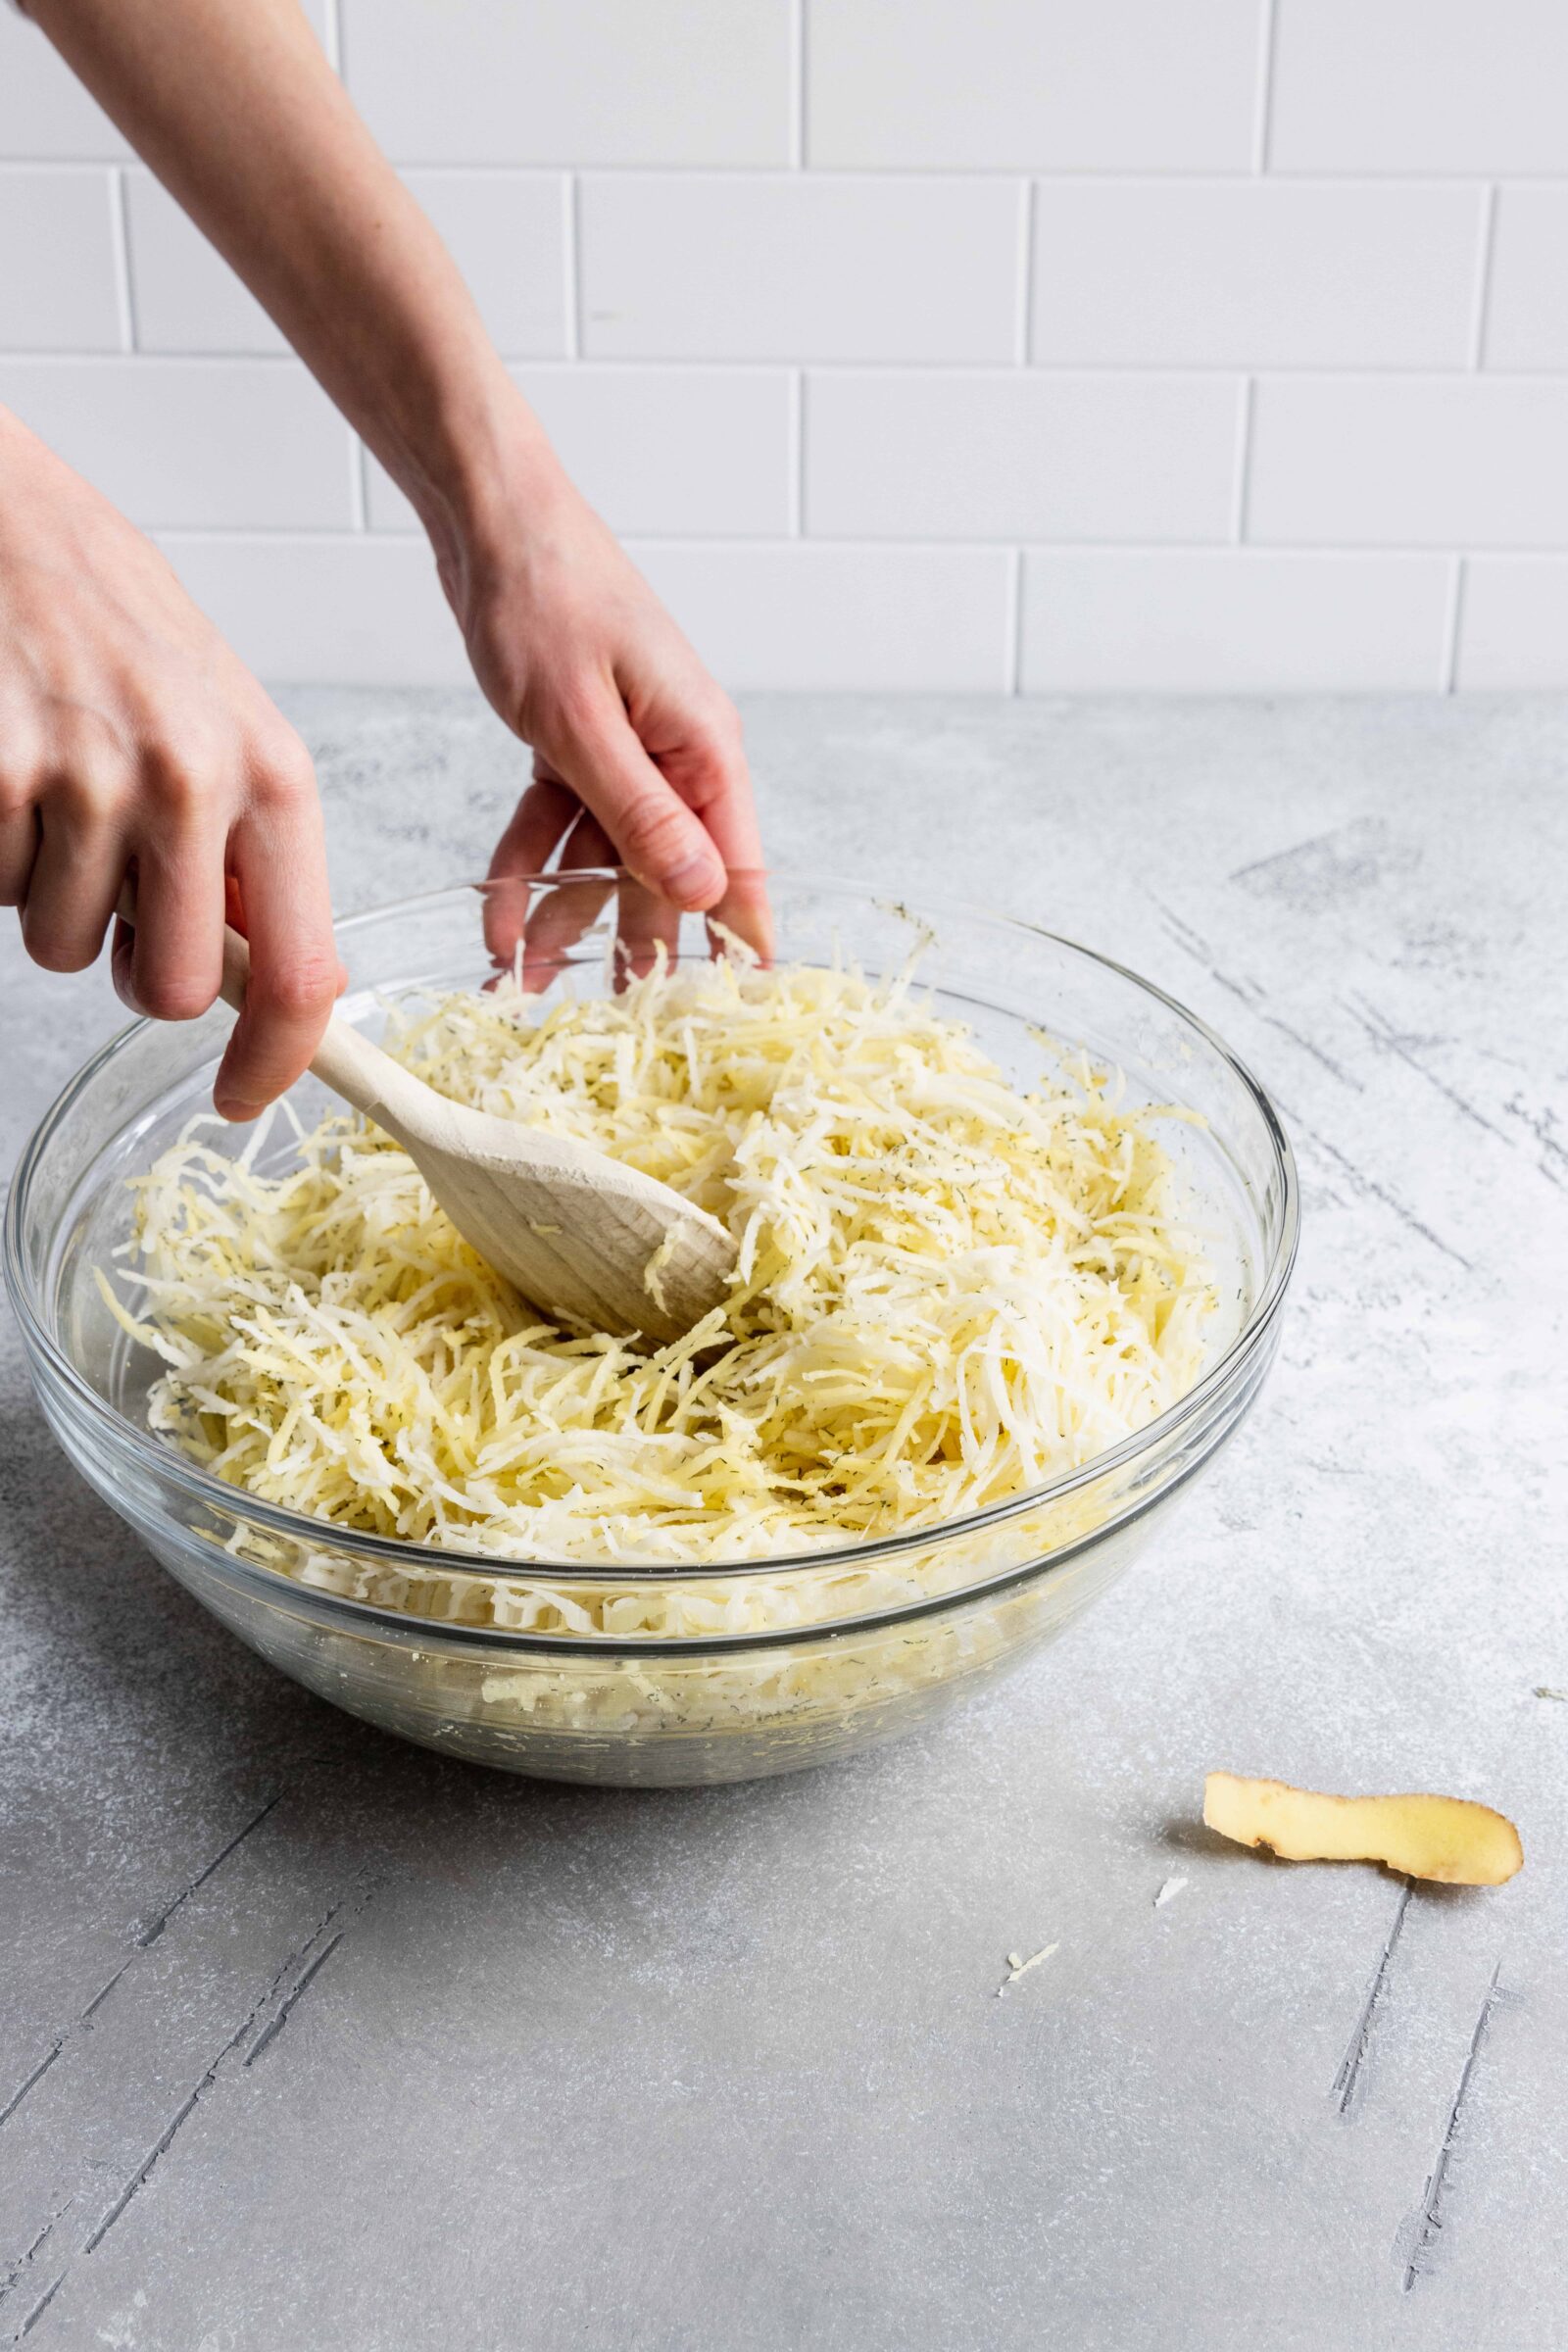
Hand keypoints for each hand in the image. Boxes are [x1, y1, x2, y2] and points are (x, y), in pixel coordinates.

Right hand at [0, 410, 340, 1118]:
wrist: (1, 510)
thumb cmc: (112, 612)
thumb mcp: (221, 717)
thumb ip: (247, 844)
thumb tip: (271, 977)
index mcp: (274, 774)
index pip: (298, 972)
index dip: (274, 1062)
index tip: (242, 1098)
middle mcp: (191, 782)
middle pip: (172, 989)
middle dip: (136, 966)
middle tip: (116, 895)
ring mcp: (85, 782)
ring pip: (65, 947)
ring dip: (54, 896)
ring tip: (57, 792)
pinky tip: (9, 768)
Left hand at [432, 432, 769, 982]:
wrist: (488, 518)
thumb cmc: (543, 599)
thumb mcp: (582, 725)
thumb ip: (641, 816)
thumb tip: (705, 896)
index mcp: (703, 750)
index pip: (737, 869)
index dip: (735, 945)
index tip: (730, 1016)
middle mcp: (678, 755)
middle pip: (666, 874)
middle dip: (627, 946)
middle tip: (600, 1022)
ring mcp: (630, 749)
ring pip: (603, 855)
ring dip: (560, 913)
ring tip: (517, 980)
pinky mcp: (581, 741)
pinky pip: (560, 821)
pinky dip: (527, 863)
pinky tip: (494, 914)